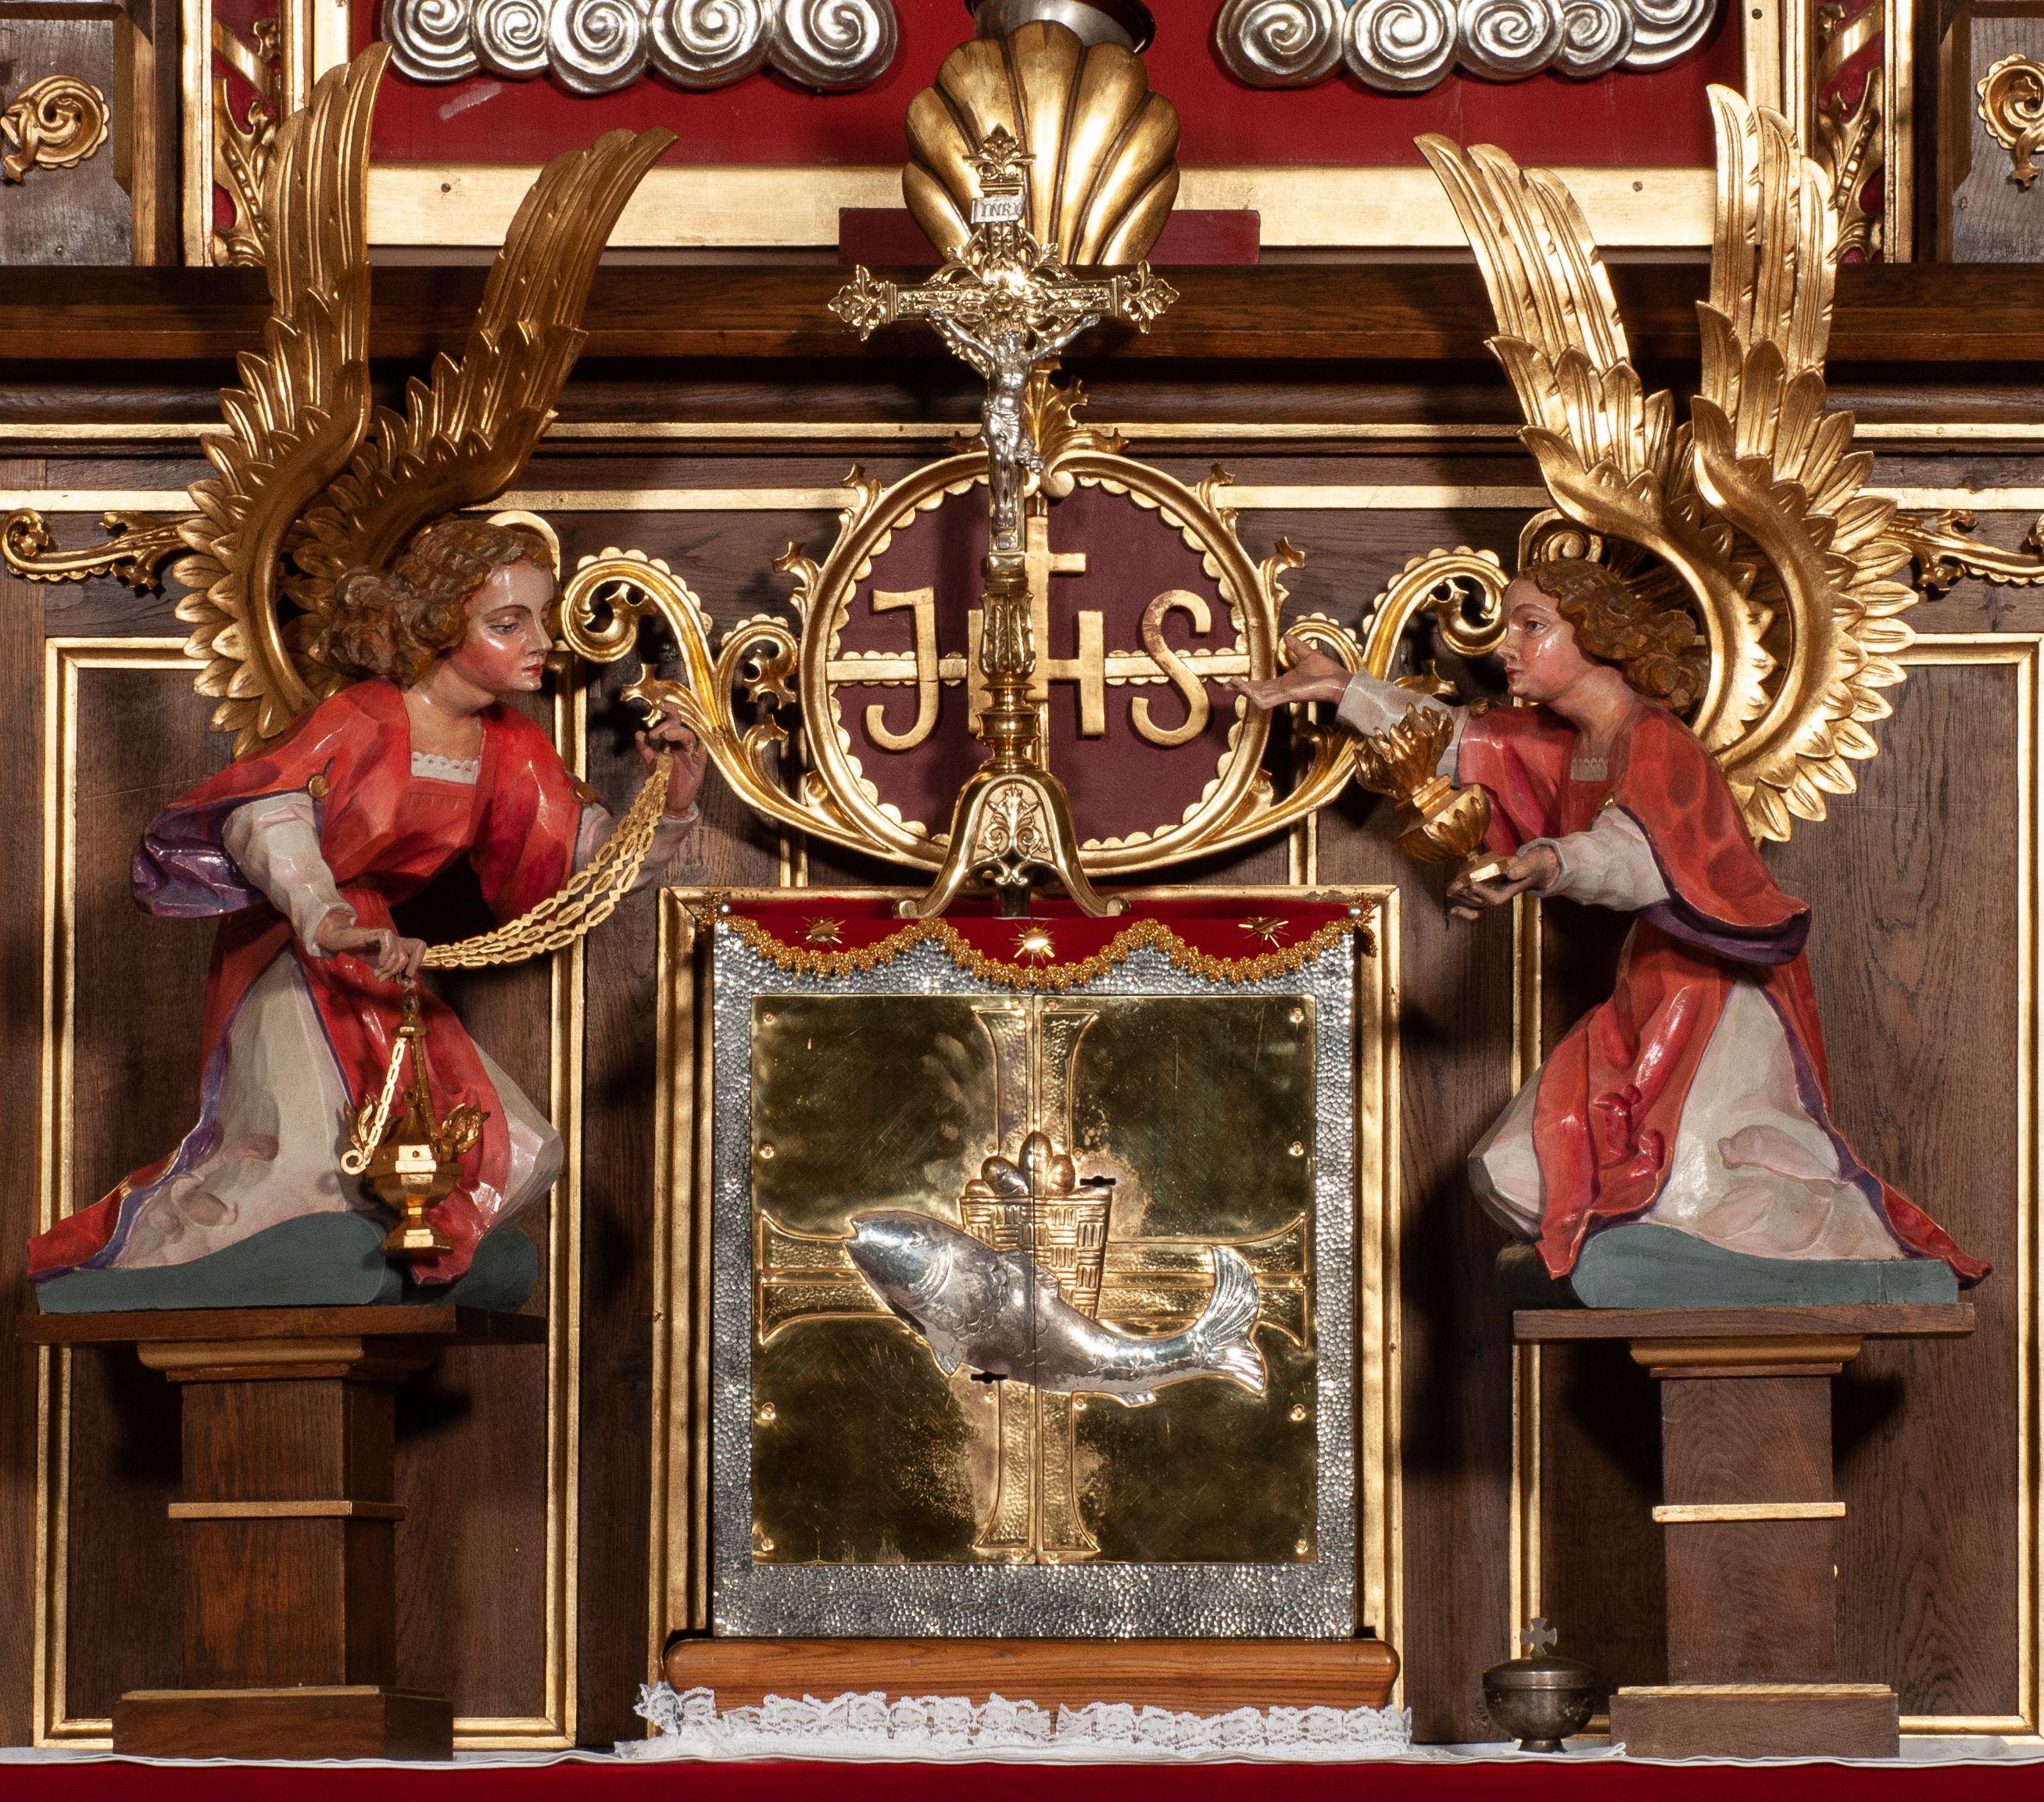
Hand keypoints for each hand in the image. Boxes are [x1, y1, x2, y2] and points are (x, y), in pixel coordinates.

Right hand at [316, 914, 426, 981]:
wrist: (344, 941)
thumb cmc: (364, 952)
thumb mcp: (382, 968)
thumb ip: (396, 977)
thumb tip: (413, 984)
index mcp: (401, 947)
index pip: (420, 947)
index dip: (417, 963)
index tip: (406, 977)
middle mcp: (397, 939)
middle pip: (408, 957)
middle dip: (396, 972)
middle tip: (383, 978)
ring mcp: (389, 935)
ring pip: (399, 955)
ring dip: (387, 969)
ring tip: (376, 973)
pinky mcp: (378, 932)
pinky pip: (388, 944)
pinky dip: (384, 957)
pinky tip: (378, 963)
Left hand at [638, 719, 706, 818]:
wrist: (668, 800)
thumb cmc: (662, 780)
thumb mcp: (650, 762)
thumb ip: (644, 748)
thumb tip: (639, 732)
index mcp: (671, 742)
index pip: (672, 722)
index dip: (669, 712)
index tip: (660, 705)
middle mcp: (682, 745)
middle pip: (681, 726)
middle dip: (670, 724)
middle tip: (656, 733)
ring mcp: (691, 754)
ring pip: (690, 736)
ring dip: (678, 733)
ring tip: (665, 736)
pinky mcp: (698, 766)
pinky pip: (702, 753)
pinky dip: (699, 747)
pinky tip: (693, 745)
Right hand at [1227, 637, 1352, 709]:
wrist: (1338, 681)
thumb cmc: (1327, 672)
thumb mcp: (1308, 654)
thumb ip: (1297, 647)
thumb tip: (1287, 636)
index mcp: (1285, 682)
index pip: (1262, 684)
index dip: (1248, 683)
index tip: (1234, 681)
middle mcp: (1282, 690)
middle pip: (1256, 691)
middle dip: (1241, 688)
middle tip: (1226, 685)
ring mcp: (1284, 694)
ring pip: (1258, 695)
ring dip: (1244, 690)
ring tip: (1231, 685)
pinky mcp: (1288, 696)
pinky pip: (1267, 699)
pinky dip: (1255, 696)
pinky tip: (1245, 690)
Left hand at [1445, 844, 1559, 919]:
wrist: (1534, 868)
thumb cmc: (1532, 865)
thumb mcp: (1531, 864)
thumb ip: (1522, 869)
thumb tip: (1510, 874)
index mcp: (1510, 893)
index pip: (1495, 898)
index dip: (1483, 893)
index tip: (1473, 885)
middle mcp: (1499, 897)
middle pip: (1480, 901)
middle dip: (1466, 895)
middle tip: (1455, 886)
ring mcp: (1492, 896)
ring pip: (1474, 902)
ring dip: (1461, 898)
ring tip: (1450, 891)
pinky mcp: (1487, 893)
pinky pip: (1474, 905)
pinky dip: (1464, 910)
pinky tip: (1453, 911)